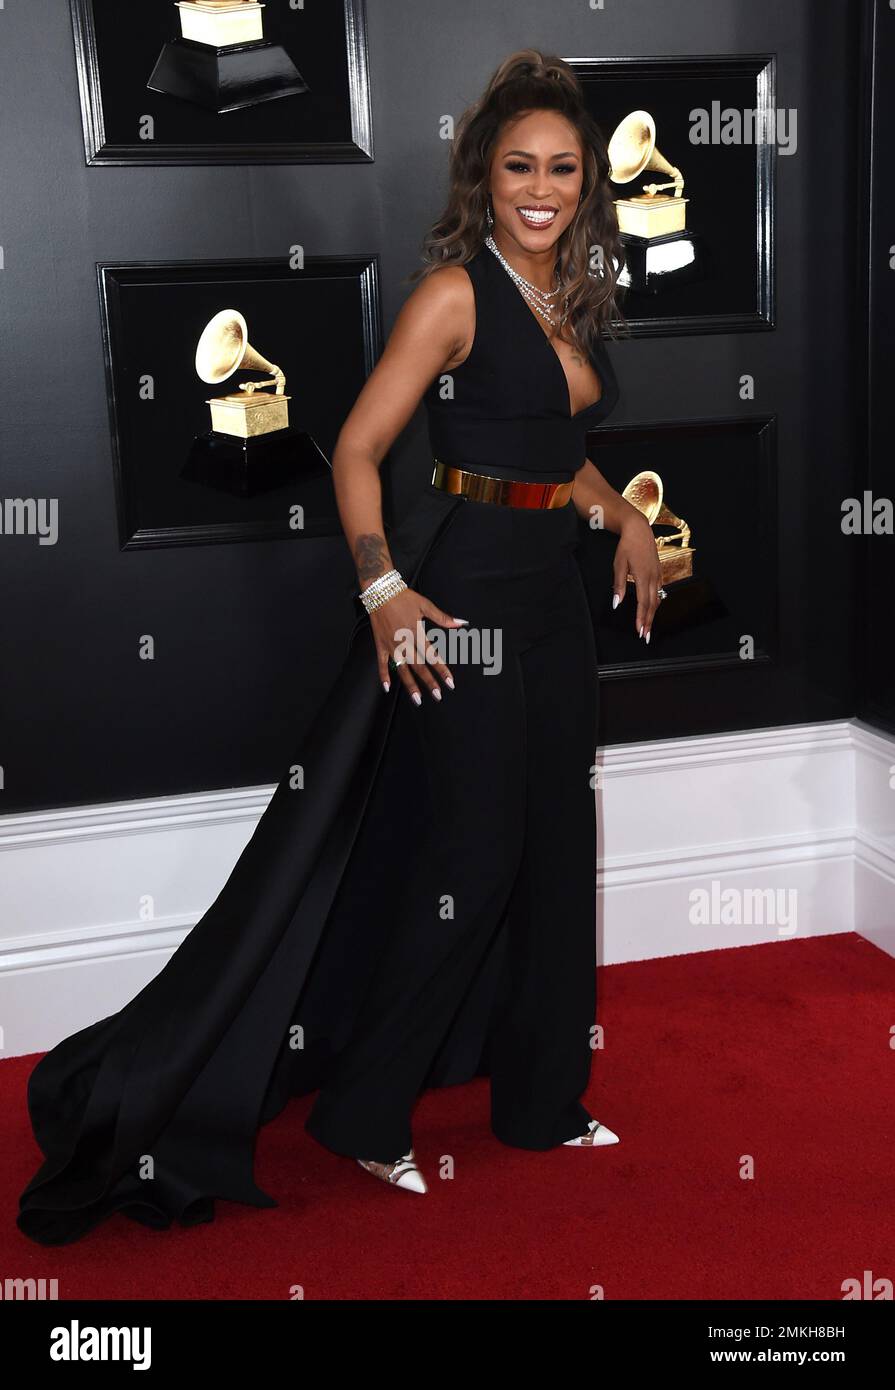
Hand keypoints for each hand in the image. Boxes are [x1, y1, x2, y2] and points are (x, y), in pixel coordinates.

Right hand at [369, 587, 466, 703]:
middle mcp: (404, 642)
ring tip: (417, 700)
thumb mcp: (426, 605)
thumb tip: (463, 623)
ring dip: (410, 685)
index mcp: (417, 633)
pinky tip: (387, 688)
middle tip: (438, 696)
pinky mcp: (381, 644)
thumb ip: (444, 618)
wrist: (380, 590)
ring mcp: (391, 645)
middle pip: (419, 667)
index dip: (442, 670)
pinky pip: (382, 663)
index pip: (433, 656)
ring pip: (402, 669)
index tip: (450, 683)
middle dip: (429, 682)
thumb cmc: (404, 597)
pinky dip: (383, 676)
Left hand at [612, 512, 661, 642]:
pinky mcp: (658, 572)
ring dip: (653, 615)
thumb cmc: (627, 546)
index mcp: (642, 577)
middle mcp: (653, 577)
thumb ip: (618, 585)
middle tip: (646, 636)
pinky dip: (656, 603)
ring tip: (648, 627)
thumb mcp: (618, 565)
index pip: (643, 603)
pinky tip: (653, 609)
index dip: (641, 619)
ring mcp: (658, 575)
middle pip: (652, 605)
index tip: (640, 631)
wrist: (639, 530)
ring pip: (657, 599)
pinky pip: (659, 591)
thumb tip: (616, 603)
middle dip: (649, 622)